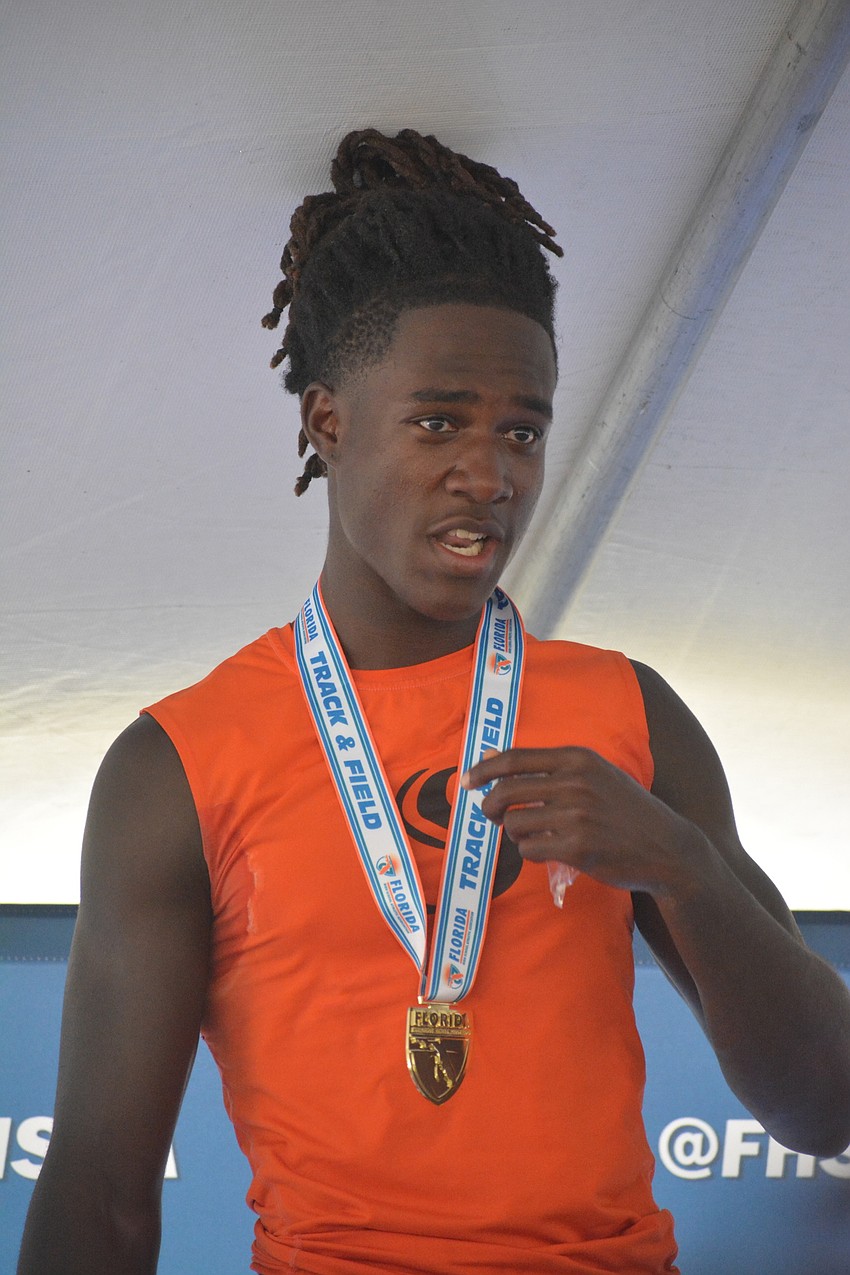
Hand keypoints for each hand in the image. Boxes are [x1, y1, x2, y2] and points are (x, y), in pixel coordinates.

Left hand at [461, 746, 710, 897]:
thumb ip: (543, 766)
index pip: (515, 759)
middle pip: (506, 792)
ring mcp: (577, 816)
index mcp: (578, 758)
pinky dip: (532, 853)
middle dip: (490, 806)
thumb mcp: (591, 775)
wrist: (667, 848)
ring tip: (534, 835)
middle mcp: (575, 783)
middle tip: (492, 816)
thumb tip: (488, 756)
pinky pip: (530, 850)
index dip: (483, 770)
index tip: (465, 781)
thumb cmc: (624, 809)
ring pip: (515, 824)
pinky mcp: (577, 848)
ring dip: (516, 833)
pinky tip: (550, 851)